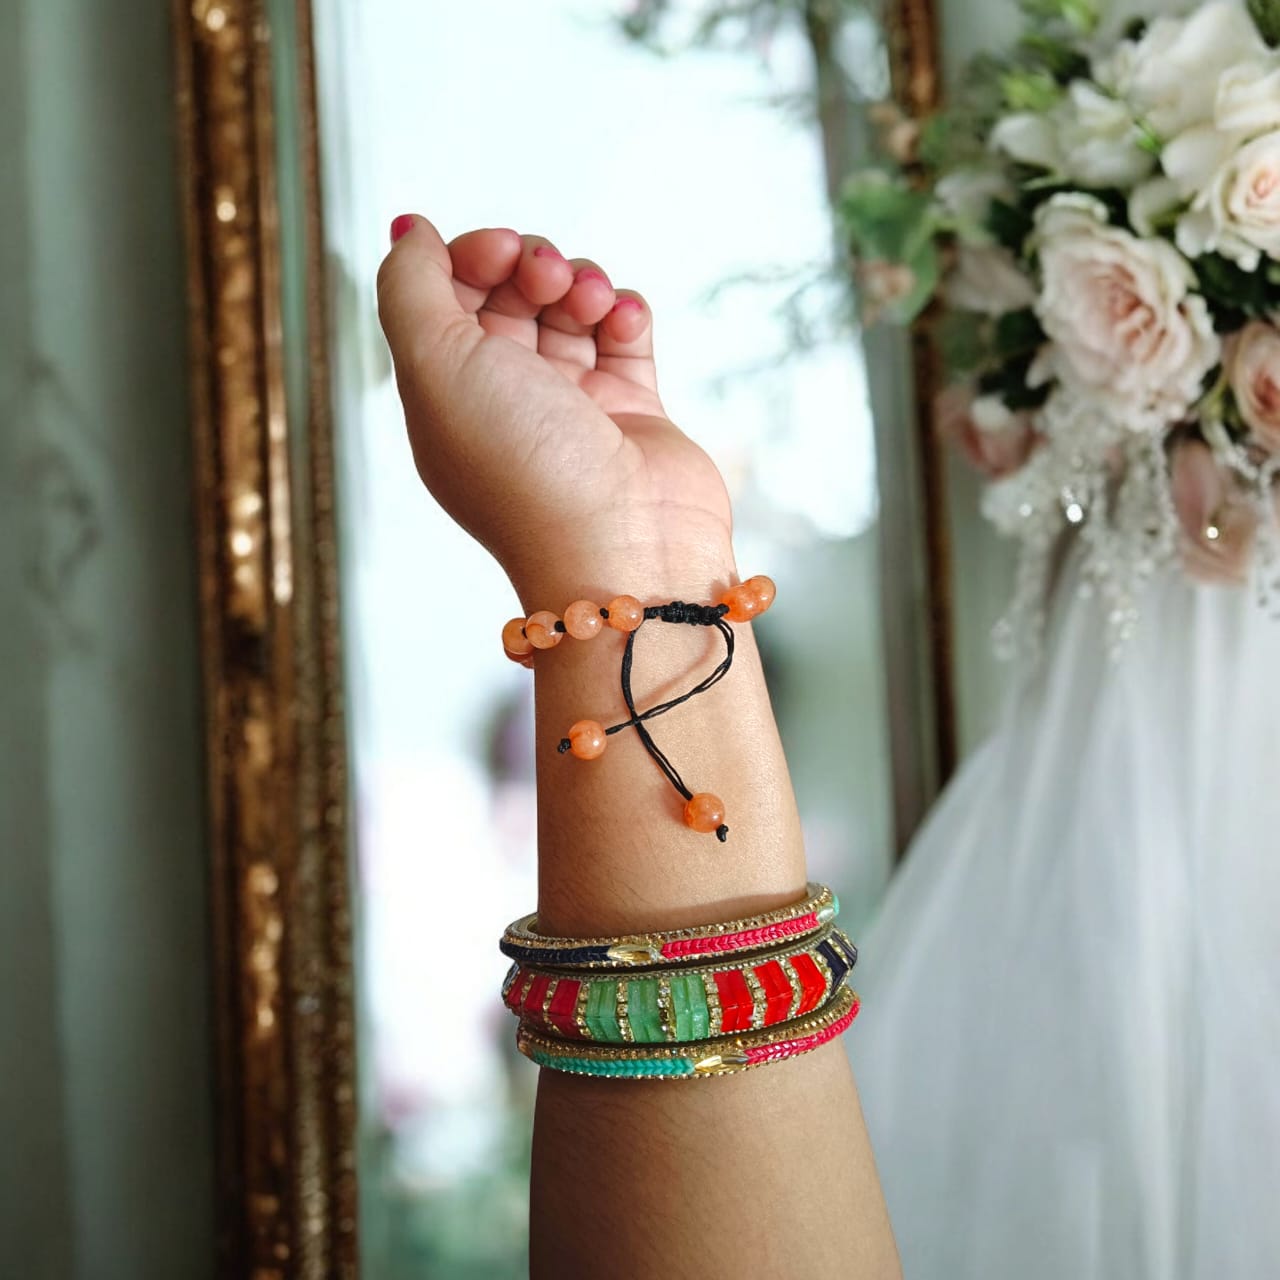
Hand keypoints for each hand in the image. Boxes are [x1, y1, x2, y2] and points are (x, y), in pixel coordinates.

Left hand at [376, 217, 734, 600]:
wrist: (623, 548)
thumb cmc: (524, 467)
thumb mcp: (435, 366)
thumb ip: (409, 288)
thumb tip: (408, 230)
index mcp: (448, 397)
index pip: (448, 297)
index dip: (471, 256)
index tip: (500, 253)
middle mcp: (507, 401)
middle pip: (510, 294)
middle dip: (530, 264)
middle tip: (547, 278)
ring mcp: (573, 408)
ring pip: (571, 307)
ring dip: (582, 282)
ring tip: (593, 303)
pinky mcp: (635, 412)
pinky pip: (625, 336)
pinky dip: (625, 313)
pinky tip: (623, 322)